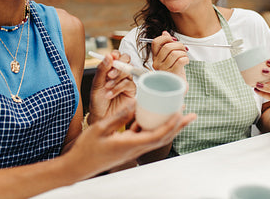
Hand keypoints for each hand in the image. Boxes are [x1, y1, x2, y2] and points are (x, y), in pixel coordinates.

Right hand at [71, 101, 196, 177]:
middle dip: (179, 126)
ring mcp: (133, 149)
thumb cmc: (87, 149)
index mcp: (129, 144)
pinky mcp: (129, 147)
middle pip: (163, 137)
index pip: (157, 135)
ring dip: (170, 126)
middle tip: (191, 115)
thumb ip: (119, 116)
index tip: (180, 113)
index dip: (171, 125)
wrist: (78, 166)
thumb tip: (135, 103)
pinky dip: (154, 127)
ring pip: (157, 137)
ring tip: (179, 114)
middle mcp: (135, 148)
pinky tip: (154, 117)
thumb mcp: (101, 128)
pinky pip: (146, 136)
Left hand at [89, 51, 135, 122]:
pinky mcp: (131, 90)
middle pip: (126, 60)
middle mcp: (119, 74)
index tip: (111, 57)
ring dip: (117, 78)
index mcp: (109, 69)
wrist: (101, 117)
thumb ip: (102, 70)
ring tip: (107, 87)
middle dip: (118, 65)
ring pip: (128, 70)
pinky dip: (118, 88)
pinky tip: (110, 94)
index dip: (115, 55)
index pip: (116, 56)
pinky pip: (129, 83)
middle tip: (110, 74)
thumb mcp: (96, 84)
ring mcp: (126, 81)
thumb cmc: (98, 102)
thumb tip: (108, 56)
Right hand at [151, 31, 188, 82]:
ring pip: (175, 53)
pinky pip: (180, 60)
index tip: (173, 40)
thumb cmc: (175, 72)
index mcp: (155, 58)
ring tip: (185, 57)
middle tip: (184, 49)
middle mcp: (157, 63)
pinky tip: (186, 62)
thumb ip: (167, 45)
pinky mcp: (172, 74)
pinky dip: (186, 59)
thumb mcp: (170, 57)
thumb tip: (165, 32)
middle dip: (179, 45)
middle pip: (168, 47)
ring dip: (183, 53)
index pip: (156, 42)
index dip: (166, 38)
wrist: (178, 88)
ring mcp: (164, 70)